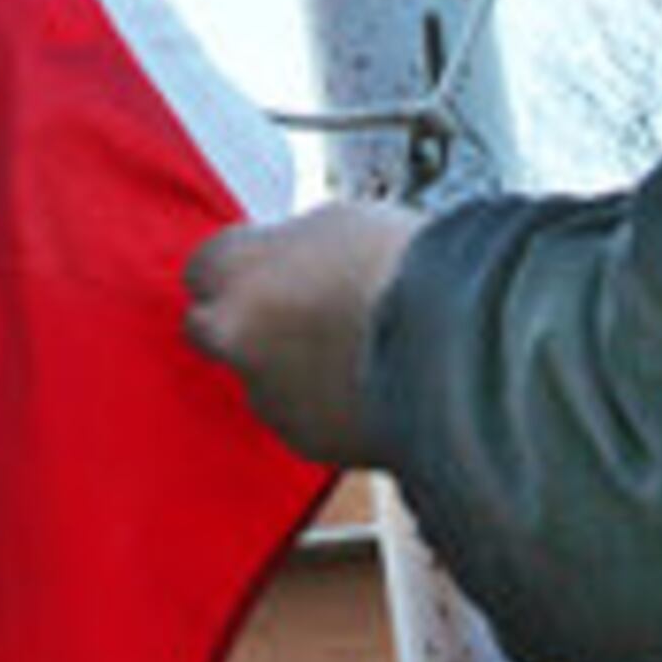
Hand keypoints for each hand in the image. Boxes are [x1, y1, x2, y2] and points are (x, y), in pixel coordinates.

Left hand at [182, 203, 422, 465]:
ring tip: (352, 350)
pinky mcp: (301, 437)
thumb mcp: (337, 224)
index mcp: (234, 265)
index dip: (242, 271)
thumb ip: (290, 249)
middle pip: (210, 328)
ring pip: (260, 378)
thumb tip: (289, 263)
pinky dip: (322, 406)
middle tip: (296, 314)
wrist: (457, 345)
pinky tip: (366, 384)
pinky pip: (300, 418)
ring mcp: (263, 389)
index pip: (204, 268)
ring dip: (289, 369)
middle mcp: (230, 330)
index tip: (267, 272)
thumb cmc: (407, 269)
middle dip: (245, 324)